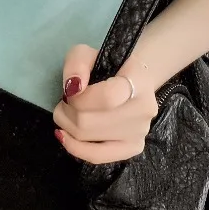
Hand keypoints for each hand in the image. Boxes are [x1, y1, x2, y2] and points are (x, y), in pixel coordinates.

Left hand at [53, 44, 158, 163]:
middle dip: (67, 111)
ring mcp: (140, 132)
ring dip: (67, 126)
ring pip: (89, 139)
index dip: (79, 97)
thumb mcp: (88, 53)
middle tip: (63, 101)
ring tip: (66, 113)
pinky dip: (75, 148)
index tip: (70, 90)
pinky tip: (64, 136)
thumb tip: (73, 89)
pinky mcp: (133, 148)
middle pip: (90, 122)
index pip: (107, 97)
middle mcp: (144, 110)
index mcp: (138, 81)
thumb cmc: (109, 65)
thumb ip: (77, 64)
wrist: (134, 79)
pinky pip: (98, 156)